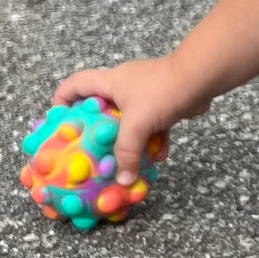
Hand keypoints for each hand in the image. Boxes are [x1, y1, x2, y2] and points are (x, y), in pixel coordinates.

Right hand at [52, 56, 210, 184]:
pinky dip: (153, 141)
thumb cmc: (163, 91)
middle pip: (101, 107)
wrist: (201, 78)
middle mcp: (125, 86)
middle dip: (97, 131)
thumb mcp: (137, 123)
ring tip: (124, 162)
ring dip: (129, 140)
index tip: (57, 122)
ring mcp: (146, 94)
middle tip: (90, 152)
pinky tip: (157, 158)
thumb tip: (121, 179)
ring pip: (129, 120)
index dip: (62, 100)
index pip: (76, 84)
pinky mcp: (164, 103)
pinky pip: (153, 126)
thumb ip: (126, 152)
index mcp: (111, 82)